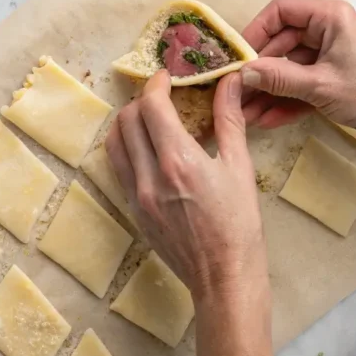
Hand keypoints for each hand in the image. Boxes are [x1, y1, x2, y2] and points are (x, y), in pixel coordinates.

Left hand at [106, 70, 269, 308]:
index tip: (167, 77)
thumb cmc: (240, 224)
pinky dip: (127, 149)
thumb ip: (229, 119)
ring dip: (128, 123)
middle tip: (162, 98)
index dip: (156, 84)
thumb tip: (230, 82)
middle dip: (142, 101)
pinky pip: (119, 168)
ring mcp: (137, 195)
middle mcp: (150, 176)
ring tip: (150, 120)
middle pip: (127, 120)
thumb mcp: (239, 167)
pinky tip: (148, 149)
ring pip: (115, 143)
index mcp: (178, 161)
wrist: (223, 278)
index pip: (151, 106)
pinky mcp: (133, 210)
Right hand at [239, 0, 355, 133]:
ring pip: (291, 66)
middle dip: (260, 69)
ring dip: (270, 90)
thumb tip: (242, 74)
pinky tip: (267, 119)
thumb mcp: (319, 85)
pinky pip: (304, 83)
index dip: (257, 29)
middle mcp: (330, 30)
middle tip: (237, 90)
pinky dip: (287, 99)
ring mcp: (333, 55)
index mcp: (331, 18)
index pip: (282, 10)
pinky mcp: (335, 77)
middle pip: (283, 41)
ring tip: (246, 112)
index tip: (239, 55)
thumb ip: (277, 78)